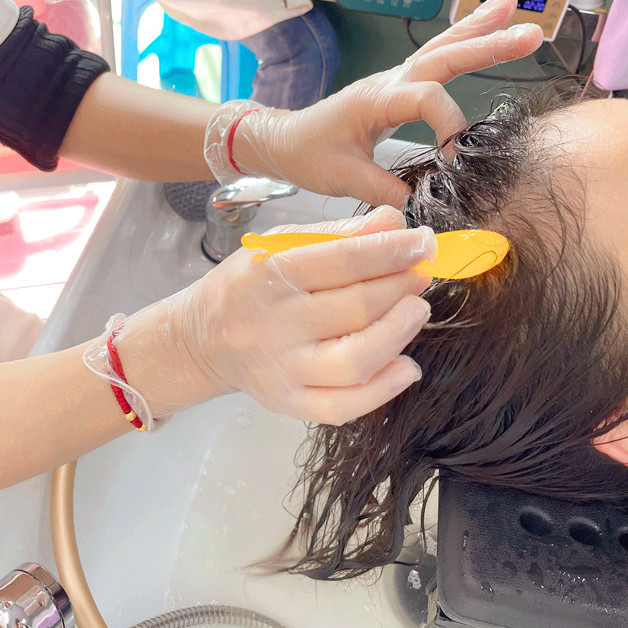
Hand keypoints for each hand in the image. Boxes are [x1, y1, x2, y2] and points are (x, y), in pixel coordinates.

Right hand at [116, 206, 435, 424]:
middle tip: (422, 273)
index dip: (393, 251)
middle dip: (402, 287)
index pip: (343, 260)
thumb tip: (395, 221)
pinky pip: (343, 406)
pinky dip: (383, 390)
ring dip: (399, 334)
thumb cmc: (249, 286)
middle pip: (355, 308)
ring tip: (417, 311)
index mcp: (269, 274)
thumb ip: (337, 233)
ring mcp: (282, 369)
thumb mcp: (280, 245)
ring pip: (354, 361)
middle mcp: (274, 324)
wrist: (202, 340)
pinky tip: (406, 366)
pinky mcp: (289, 403)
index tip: (425, 242)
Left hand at [219, 0, 543, 206]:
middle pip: (444, 56)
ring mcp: (393, 81)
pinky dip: (461, 42)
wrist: (282, 141)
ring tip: (514, 7)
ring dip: (479, 31)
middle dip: (488, 45)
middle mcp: (388, 82)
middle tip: (531, 34)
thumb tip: (422, 203)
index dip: (449, 123)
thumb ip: (383, 190)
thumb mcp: (341, 178)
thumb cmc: (307, 155)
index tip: (456, 158)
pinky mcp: (396, 89)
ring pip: (441, 49)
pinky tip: (485, 28)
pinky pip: (434, 61)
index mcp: (374, 100)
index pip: (425, 98)